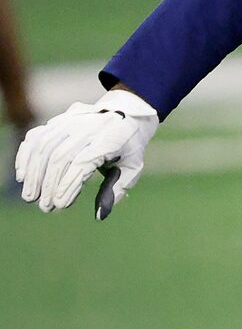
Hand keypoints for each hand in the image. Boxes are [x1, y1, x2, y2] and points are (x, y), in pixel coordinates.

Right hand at [15, 87, 158, 216]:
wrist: (126, 112)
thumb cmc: (129, 147)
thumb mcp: (133, 168)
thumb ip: (116, 190)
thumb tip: (100, 216)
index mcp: (109, 140)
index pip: (82, 163)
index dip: (68, 184)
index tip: (59, 204)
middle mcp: (87, 129)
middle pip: (60, 156)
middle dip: (49, 184)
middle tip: (45, 207)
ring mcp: (70, 122)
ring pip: (44, 147)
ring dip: (34, 173)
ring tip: (30, 196)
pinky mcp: (58, 121)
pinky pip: (36, 137)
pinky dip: (25, 155)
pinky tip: (22, 175)